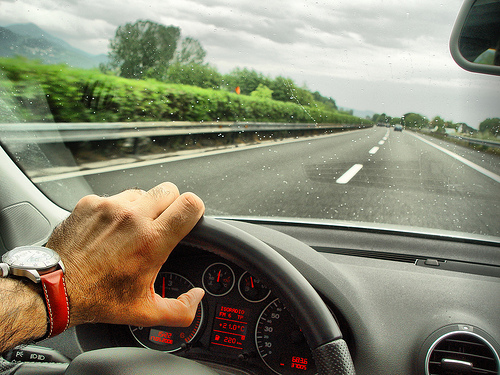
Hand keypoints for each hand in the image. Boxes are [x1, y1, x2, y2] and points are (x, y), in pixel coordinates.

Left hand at [46, 182, 204, 327]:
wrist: (54, 289)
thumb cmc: (98, 299)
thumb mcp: (145, 312)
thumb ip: (181, 310)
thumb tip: (197, 297)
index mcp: (152, 240)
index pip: (190, 204)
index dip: (195, 210)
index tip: (188, 221)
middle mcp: (133, 217)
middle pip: (170, 190)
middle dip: (171, 205)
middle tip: (160, 226)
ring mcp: (110, 207)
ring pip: (142, 192)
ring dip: (143, 207)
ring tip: (131, 230)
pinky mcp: (90, 203)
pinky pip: (114, 197)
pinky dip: (116, 210)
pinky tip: (109, 231)